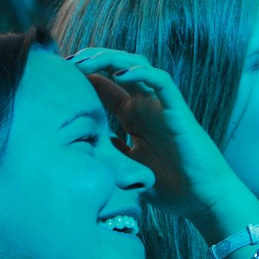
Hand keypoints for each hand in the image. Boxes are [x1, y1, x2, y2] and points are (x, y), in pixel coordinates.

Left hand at [69, 48, 247, 223]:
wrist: (202, 200)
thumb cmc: (171, 186)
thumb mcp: (127, 168)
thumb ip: (110, 151)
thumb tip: (84, 143)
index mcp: (133, 116)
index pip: (104, 84)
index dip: (82, 75)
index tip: (56, 76)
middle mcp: (146, 105)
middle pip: (117, 66)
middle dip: (90, 59)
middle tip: (65, 63)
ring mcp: (162, 106)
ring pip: (137, 65)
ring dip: (110, 58)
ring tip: (85, 62)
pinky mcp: (178, 111)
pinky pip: (161, 81)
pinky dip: (141, 73)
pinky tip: (120, 74)